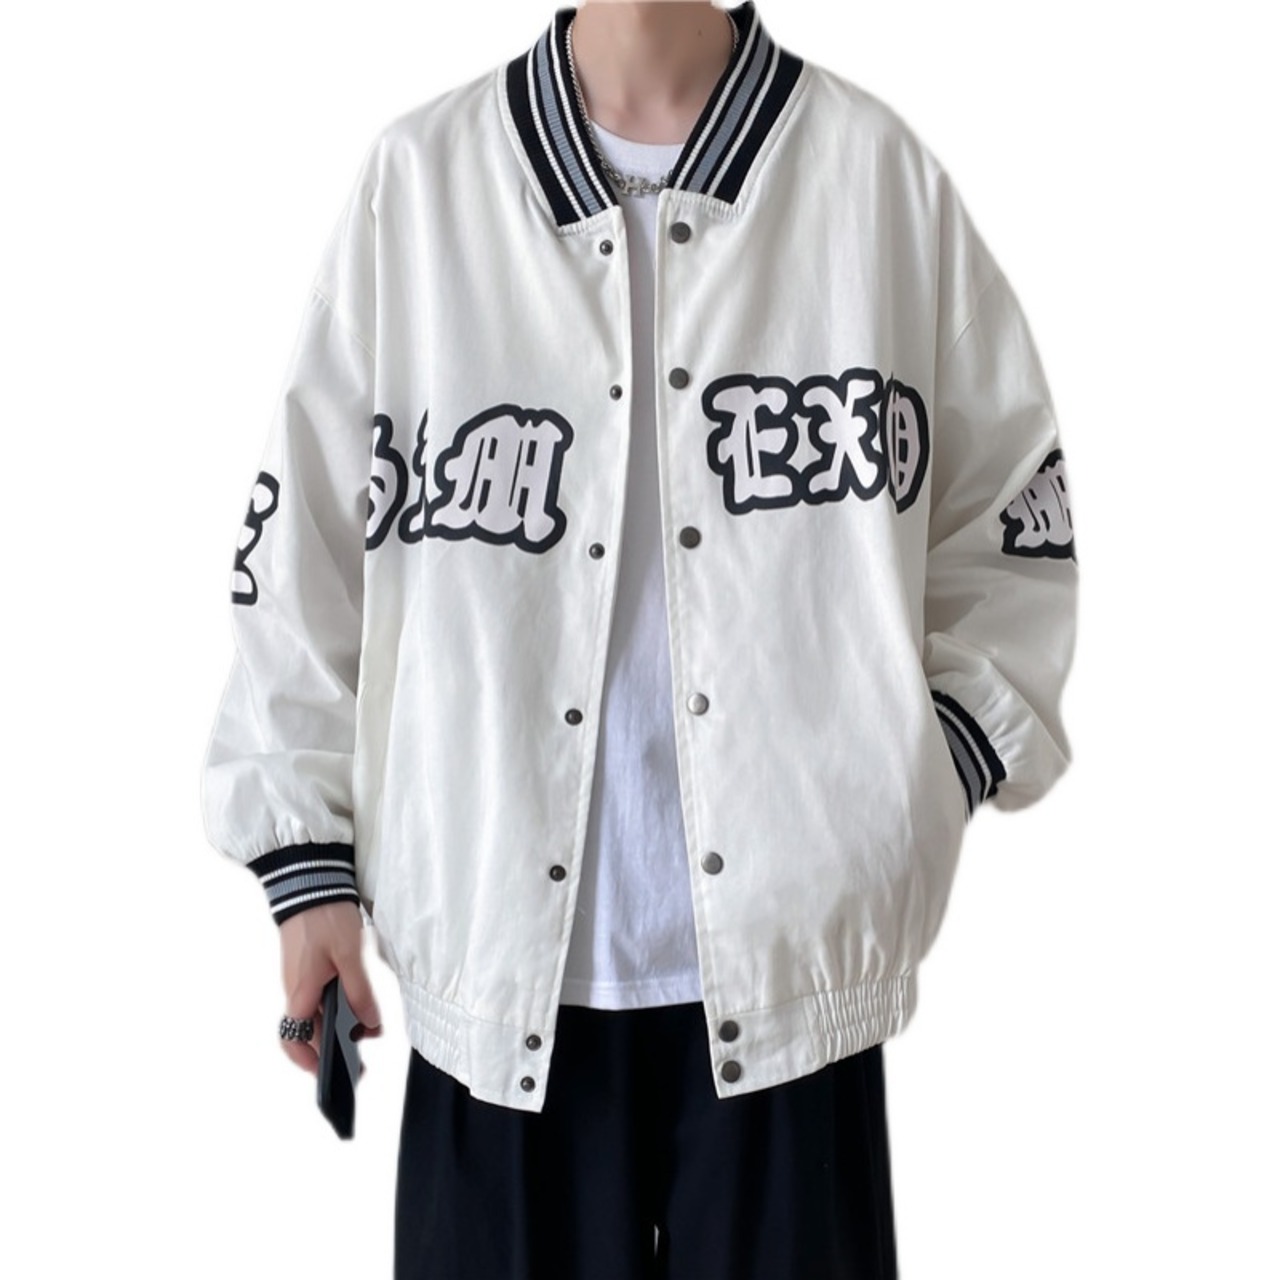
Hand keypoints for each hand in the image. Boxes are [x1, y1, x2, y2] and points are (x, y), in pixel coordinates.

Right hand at [278, 901, 382, 1075]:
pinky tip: (357, 1003)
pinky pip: (318, 996)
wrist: (309, 882)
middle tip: (361, 1060)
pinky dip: (335, 1006)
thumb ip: (359, 991)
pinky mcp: (307, 966)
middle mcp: (295, 989)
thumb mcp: (349, 955)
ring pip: (315, 1013)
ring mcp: (299, 977)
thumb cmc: (325, 917)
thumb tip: (368, 1023)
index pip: (293, 1039)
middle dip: (331, 1049)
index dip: (306, 1061)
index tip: (326, 1074)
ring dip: (337, 1026)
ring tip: (368, 1029)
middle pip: (308, 1031)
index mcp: (301, 992)